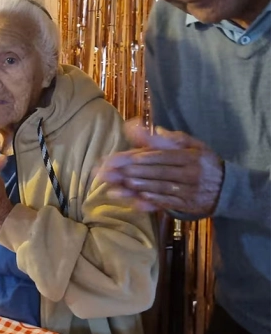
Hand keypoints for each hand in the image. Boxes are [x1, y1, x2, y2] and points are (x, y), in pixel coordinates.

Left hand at [97, 119, 223, 215]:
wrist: (228, 188)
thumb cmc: (203, 162)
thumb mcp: (193, 145)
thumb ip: (170, 138)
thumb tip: (147, 128)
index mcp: (190, 156)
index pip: (161, 156)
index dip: (139, 157)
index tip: (118, 158)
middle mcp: (190, 174)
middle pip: (156, 172)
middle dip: (129, 172)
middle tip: (107, 172)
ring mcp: (187, 191)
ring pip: (158, 188)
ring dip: (135, 187)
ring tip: (115, 184)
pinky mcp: (185, 205)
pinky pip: (165, 203)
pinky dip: (149, 201)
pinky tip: (133, 199)